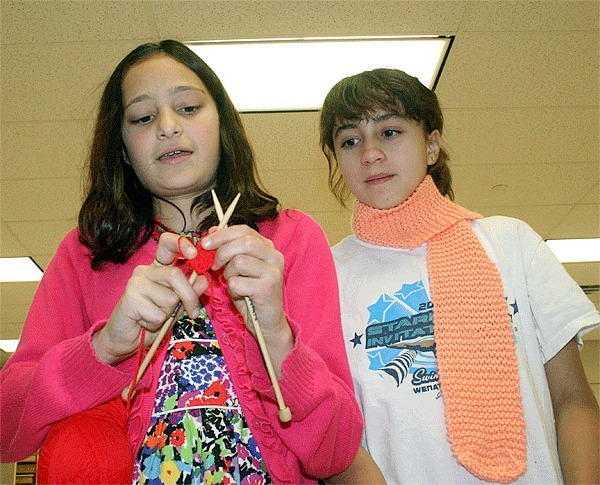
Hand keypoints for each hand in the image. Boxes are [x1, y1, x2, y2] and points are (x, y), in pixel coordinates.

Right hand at [92, 232, 202, 364]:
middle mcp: (145, 270)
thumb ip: (190, 292)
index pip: (167, 244)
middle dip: (190, 297)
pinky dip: (157, 323)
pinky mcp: (129, 298)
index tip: (194, 254)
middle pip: (176, 275)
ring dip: (169, 314)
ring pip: (170, 298)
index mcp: (157, 267)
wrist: (126, 339)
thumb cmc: (152, 320)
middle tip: (193, 313)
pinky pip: (158, 314)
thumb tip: (204, 279)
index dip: (181, 244)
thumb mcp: (177, 305)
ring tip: (155, 317)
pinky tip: (144, 322)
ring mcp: (135, 282)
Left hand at [200, 225, 288, 339]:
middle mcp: (274, 256)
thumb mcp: (239, 267)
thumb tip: (212, 230)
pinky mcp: (267, 288)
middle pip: (243, 242)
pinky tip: (240, 294)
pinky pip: (237, 282)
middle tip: (214, 265)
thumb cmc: (251, 293)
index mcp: (268, 247)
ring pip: (239, 261)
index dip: (222, 234)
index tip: (205, 243)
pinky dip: (232, 289)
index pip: (244, 230)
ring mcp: (273, 272)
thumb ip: (229, 248)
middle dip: (222, 252)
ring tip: (233, 282)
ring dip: (228, 274)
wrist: (267, 321)